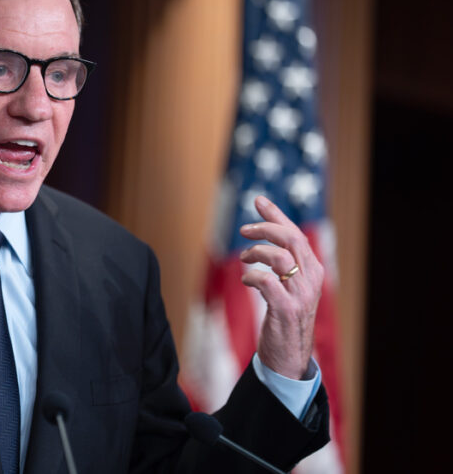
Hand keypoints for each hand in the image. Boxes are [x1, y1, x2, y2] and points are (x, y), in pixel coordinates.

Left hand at [239, 196, 323, 379]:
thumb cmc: (284, 318)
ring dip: (257, 253)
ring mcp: (300, 295)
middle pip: (291, 239)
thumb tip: (262, 239)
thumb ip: (281, 265)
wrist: (289, 357)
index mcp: (313, 270)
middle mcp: (311, 279)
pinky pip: (267, 282)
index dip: (277, 215)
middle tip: (244, 230)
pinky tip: (245, 281)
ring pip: (280, 257)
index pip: (296, 234)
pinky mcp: (286, 309)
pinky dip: (252, 276)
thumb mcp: (288, 287)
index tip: (258, 200)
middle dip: (266, 228)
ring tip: (244, 259)